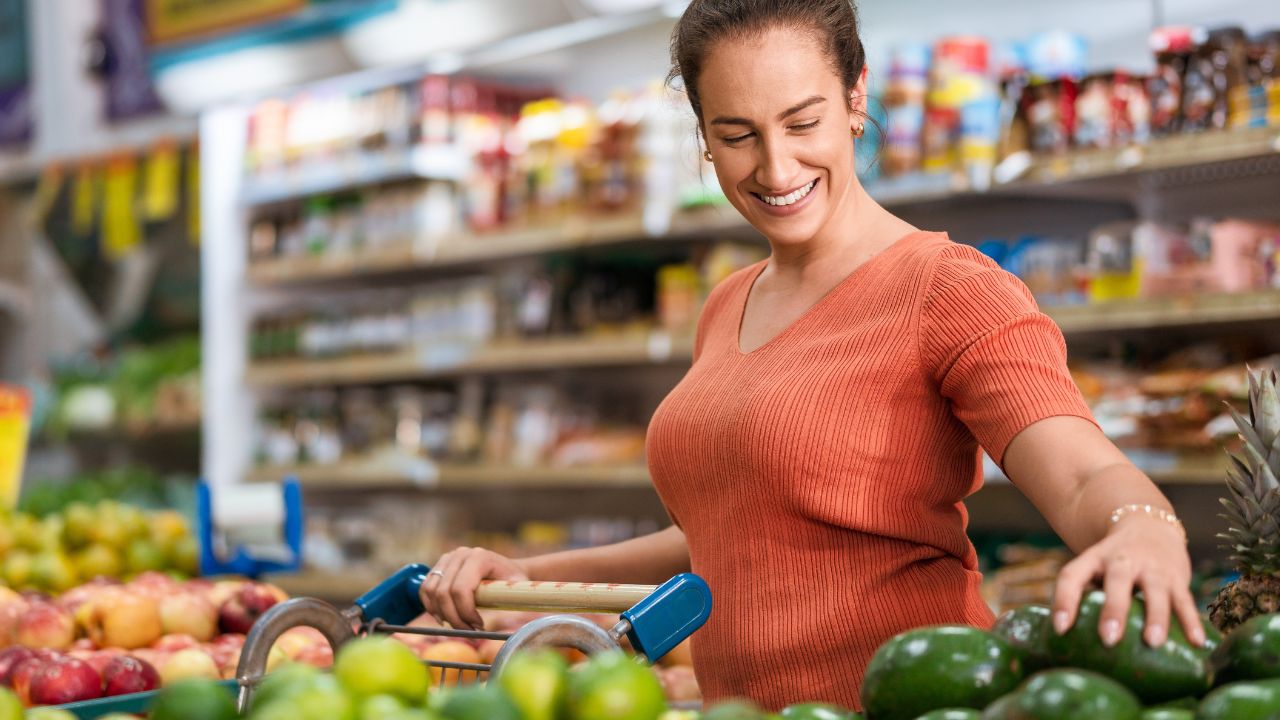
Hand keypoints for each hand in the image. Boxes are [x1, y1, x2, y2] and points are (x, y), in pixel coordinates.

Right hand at [420, 547, 528, 629]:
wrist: (505, 569)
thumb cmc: (513, 580)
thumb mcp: (518, 587)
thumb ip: (513, 596)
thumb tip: (513, 612)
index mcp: (479, 557)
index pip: (460, 589)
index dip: (465, 612)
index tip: (479, 625)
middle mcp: (460, 554)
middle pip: (444, 593)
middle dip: (455, 618)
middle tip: (468, 630)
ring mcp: (447, 558)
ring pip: (431, 592)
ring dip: (442, 614)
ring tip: (459, 624)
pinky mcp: (438, 566)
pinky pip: (425, 589)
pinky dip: (431, 607)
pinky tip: (444, 618)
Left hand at [1050, 514, 1203, 647]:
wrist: (1149, 526)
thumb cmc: (1113, 562)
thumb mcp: (1093, 568)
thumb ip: (1083, 596)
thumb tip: (1069, 640)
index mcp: (1094, 559)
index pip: (1072, 576)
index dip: (1063, 601)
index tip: (1059, 629)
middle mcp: (1122, 560)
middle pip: (1117, 581)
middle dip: (1113, 610)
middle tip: (1108, 639)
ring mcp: (1152, 567)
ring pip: (1156, 590)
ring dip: (1155, 616)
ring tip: (1153, 642)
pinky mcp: (1177, 577)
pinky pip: (1185, 599)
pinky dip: (1191, 621)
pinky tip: (1197, 642)